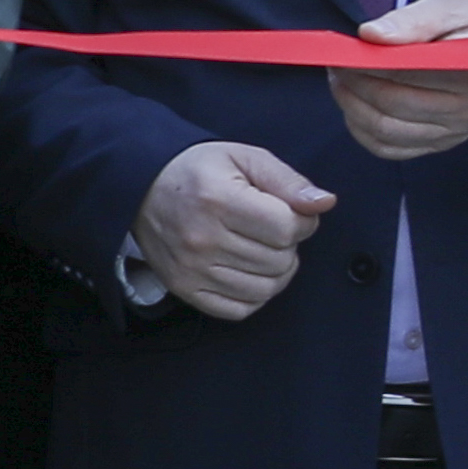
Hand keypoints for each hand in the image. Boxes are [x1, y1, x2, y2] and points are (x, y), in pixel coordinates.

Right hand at [133, 137, 334, 319]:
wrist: (143, 187)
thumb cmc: (200, 171)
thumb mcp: (245, 159)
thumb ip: (289, 181)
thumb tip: (325, 203)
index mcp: (218, 201)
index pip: (286, 229)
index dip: (302, 221)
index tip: (291, 212)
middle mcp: (201, 239)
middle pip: (278, 260)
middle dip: (288, 245)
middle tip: (272, 229)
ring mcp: (190, 269)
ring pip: (264, 289)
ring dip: (276, 271)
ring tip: (263, 249)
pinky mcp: (184, 289)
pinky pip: (239, 309)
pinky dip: (255, 295)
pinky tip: (250, 272)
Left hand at [329, 0, 467, 162]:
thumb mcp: (453, 7)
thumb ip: (413, 19)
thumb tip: (371, 35)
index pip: (408, 72)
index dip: (369, 63)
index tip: (343, 50)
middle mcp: (467, 111)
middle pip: (392, 103)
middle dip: (354, 83)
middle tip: (335, 62)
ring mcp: (453, 133)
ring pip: (385, 129)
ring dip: (352, 106)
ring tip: (340, 80)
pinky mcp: (439, 144)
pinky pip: (389, 148)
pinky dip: (362, 130)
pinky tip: (355, 106)